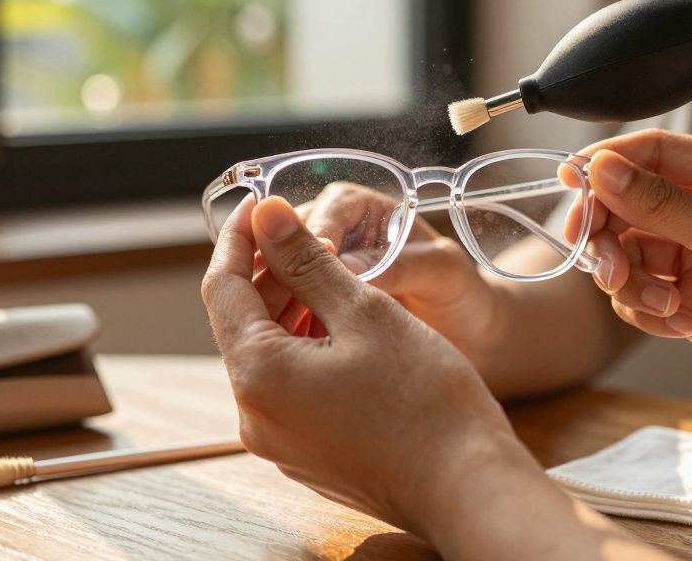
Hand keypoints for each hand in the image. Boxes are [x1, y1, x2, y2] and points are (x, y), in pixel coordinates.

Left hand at [200, 195, 536, 533]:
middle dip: (271, 273)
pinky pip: (291, 387)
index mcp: (258, 376)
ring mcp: (279, 442)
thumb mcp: (366, 311)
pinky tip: (346, 327)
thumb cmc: (426, 399)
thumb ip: (309, 260)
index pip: (223, 288)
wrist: (468, 488)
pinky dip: (307, 347)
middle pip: (243, 323)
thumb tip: (266, 216)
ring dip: (292, 309)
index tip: (260, 203)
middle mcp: (254, 416)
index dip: (240, 238)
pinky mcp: (307, 454)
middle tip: (308, 232)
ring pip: (270, 355)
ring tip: (336, 275)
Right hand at [293, 182, 506, 372]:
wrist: (471, 338)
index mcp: (367, 208)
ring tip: (281, 332)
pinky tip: (289, 351)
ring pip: (281, 276)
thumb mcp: (442, 273)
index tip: (310, 271)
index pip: (327, 210)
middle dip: (281, 269)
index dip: (312, 239)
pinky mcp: (316, 307)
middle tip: (278, 304)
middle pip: (290, 240)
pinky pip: (289, 310)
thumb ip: (400, 265)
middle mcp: (337, 233)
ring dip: (277, 300)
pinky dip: (286, 327)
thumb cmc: (464, 294)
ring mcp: (322, 272)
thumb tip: (347, 268)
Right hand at [567, 129, 691, 420]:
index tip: (570, 183)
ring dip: (629, 279)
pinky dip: (645, 311)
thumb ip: (662, 204)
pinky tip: (680, 322)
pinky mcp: (687, 302)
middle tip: (603, 257)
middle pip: (625, 204)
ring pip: (625, 253)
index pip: (651, 152)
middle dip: (609, 233)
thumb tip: (602, 169)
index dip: (606, 165)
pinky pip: (636, 296)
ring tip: (660, 301)